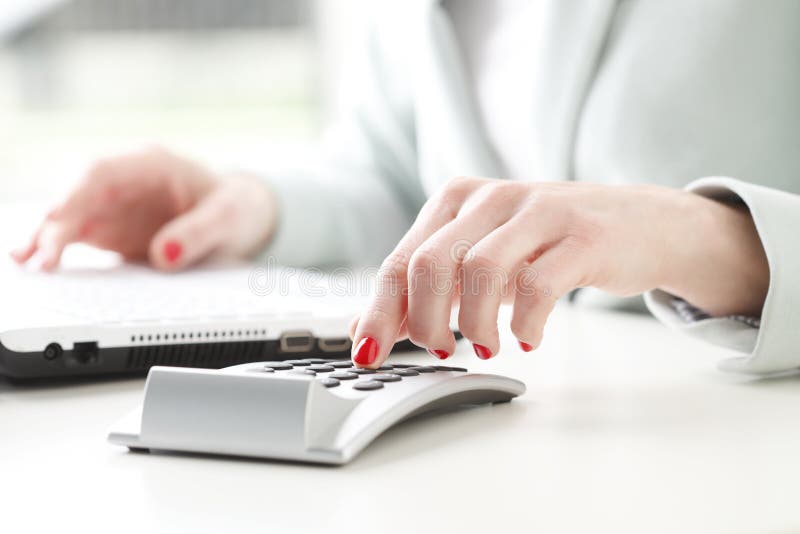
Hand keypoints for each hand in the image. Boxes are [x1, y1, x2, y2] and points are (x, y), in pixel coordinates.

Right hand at [10, 147, 277, 270]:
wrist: (242, 215)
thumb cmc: (236, 206)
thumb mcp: (229, 217)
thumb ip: (199, 232)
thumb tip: (165, 253)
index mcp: (151, 164)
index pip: (102, 172)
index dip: (75, 193)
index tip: (58, 216)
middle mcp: (125, 182)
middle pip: (78, 196)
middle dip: (56, 224)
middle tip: (40, 256)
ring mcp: (115, 206)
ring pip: (71, 218)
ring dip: (48, 239)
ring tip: (28, 263)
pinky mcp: (113, 229)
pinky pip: (78, 237)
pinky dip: (58, 250)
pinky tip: (39, 266)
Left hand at [350, 177, 768, 366]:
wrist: (643, 224)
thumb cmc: (551, 246)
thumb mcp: (485, 257)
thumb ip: (431, 287)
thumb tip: (368, 327)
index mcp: (457, 199)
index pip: (401, 260)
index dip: (379, 311)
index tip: (369, 353)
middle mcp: (491, 197)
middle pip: (429, 264)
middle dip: (424, 322)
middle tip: (441, 350)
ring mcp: (538, 212)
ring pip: (478, 272)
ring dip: (474, 325)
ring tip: (487, 347)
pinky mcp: (581, 236)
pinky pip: (537, 286)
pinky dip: (524, 323)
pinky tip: (528, 337)